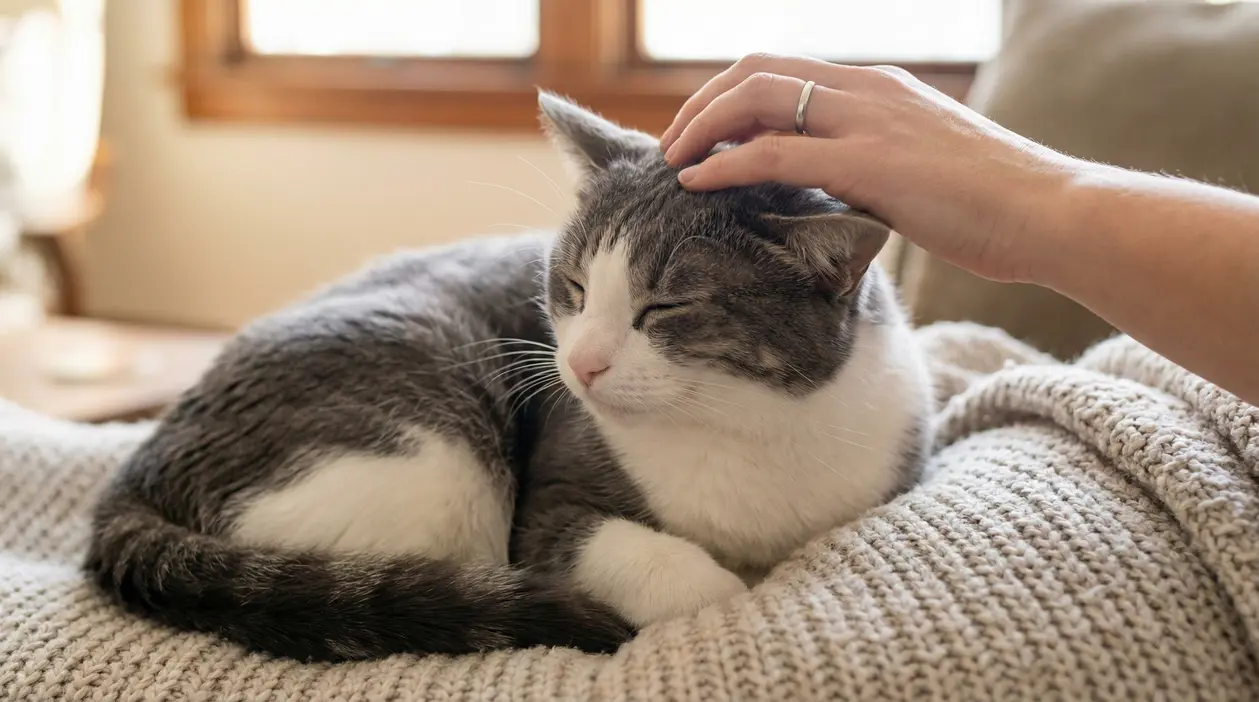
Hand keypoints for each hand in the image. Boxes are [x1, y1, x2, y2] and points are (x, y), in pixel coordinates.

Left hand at [660, 54, 1088, 283]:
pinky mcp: (868, 162)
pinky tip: (694, 184)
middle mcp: (867, 90)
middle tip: (674, 145)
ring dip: (701, 127)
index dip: (732, 94)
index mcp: (880, 88)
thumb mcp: (925, 168)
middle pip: (758, 70)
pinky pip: (772, 153)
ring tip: (673, 161)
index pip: (786, 70)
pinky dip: (722, 164)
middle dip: (704, 102)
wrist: (1052, 213)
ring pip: (756, 98)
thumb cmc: (996, 203)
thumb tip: (834, 189)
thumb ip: (874, 165)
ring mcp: (867, 120)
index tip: (704, 132)